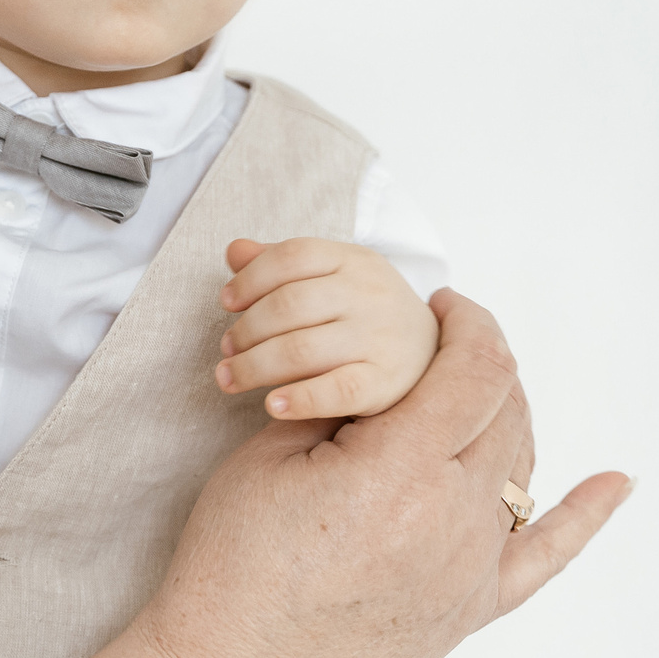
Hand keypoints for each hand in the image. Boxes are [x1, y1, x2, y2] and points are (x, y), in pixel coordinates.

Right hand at [155, 288, 630, 657]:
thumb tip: (378, 364)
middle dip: (478, 360)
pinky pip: (545, 556)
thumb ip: (335, 403)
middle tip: (438, 340)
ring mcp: (472, 571)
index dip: (467, 322)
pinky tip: (614, 484)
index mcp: (402, 474)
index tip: (441, 303)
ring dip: (503, 412)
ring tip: (467, 388)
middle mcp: (454, 521)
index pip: (475, 369)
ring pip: (520, 464)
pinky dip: (584, 516)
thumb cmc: (231, 574)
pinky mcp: (472, 611)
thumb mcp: (265, 460)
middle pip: (506, 409)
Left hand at [216, 237, 439, 419]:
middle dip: (246, 330)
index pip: (293, 256)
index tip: (226, 302)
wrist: (432, 351)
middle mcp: (369, 294)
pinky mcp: (384, 382)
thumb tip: (234, 251)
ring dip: (254, 367)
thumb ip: (280, 264)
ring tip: (229, 379)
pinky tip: (272, 406)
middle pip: (289, 306)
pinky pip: (337, 391)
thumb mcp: (331, 277)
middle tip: (226, 351)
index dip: (250, 278)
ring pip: (302, 350)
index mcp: (353, 260)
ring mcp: (379, 338)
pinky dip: (300, 399)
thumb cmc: (363, 312)